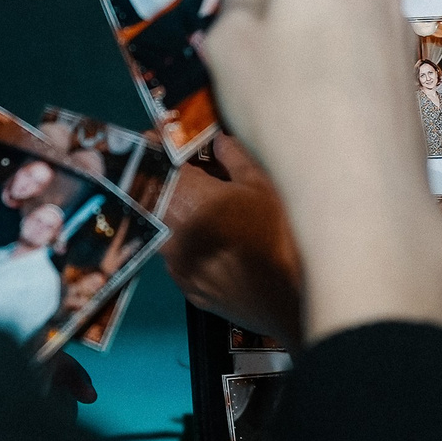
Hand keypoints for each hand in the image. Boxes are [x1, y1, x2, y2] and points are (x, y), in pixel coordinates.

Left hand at [163, 134, 304, 344]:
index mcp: (190, 201)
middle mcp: (172, 232)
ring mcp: (175, 263)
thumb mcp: (264, 187)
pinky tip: (211, 239)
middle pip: (150, 196)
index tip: (163, 138)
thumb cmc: (281, 237)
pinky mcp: (185, 286)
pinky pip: (175, 254)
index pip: (156, 164)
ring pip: (160, 227)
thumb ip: (235, 159)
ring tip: (201, 205)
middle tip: (184, 170)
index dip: (156, 147)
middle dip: (162, 178)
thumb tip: (218, 141)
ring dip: (172, 210)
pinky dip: (185, 240)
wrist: (290, 302)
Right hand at [199, 0, 441, 341]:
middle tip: (232, 21)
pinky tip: (299, 102)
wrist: (364, 190)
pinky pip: (355, 37)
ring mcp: (396, 26)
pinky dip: (324, 48)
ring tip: (261, 70)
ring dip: (297, 15)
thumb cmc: (287, 106)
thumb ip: (236, 0)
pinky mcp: (405, 69)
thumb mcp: (229, 47)